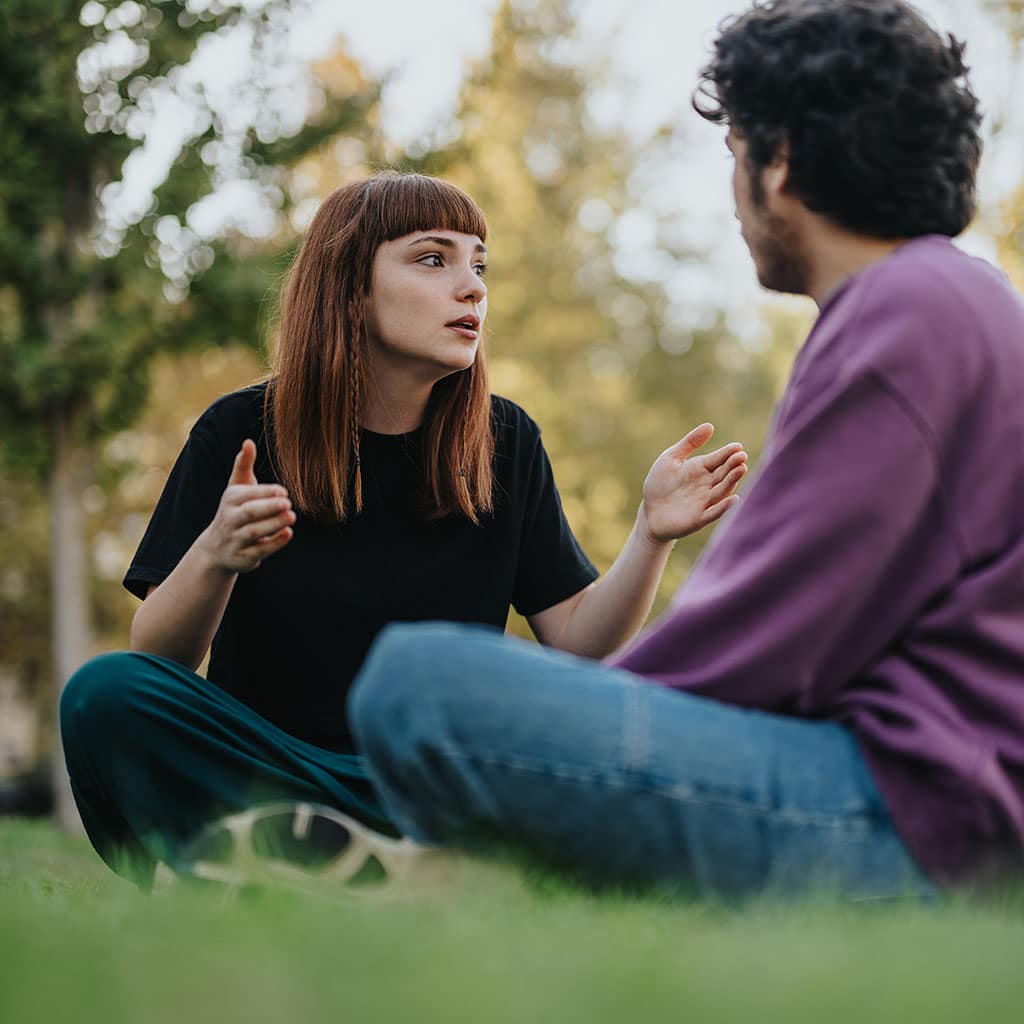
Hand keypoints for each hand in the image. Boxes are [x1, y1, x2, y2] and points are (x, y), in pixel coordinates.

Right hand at [199, 439, 294, 572]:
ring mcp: (235, 540)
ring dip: (274, 524)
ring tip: (292, 516)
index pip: (247, 495)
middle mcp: (230, 520)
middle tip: (289, 503)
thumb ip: (243, 466)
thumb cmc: (234, 511)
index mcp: (230, 500)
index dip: (266, 493)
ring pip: (254, 532)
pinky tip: (288, 534)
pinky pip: (259, 551)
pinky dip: (274, 543)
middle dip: (268, 508)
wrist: (216, 549)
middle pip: (248, 513)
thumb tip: (248, 442)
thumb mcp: (236, 488)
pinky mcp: (243, 557)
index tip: (284, 491)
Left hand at [638, 423, 747, 543]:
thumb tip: (710, 425)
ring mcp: (705, 501)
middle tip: (741, 456)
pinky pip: (714, 512)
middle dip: (733, 465)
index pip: (719, 459)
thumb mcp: (670, 458)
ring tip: (741, 469)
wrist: (649, 511)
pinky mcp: (699, 518)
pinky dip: (723, 507)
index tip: (738, 447)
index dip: (728, 453)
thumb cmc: (659, 484)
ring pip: (722, 491)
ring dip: (732, 481)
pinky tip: (733, 499)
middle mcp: (707, 484)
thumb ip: (689, 443)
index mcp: (701, 468)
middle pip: (724, 474)